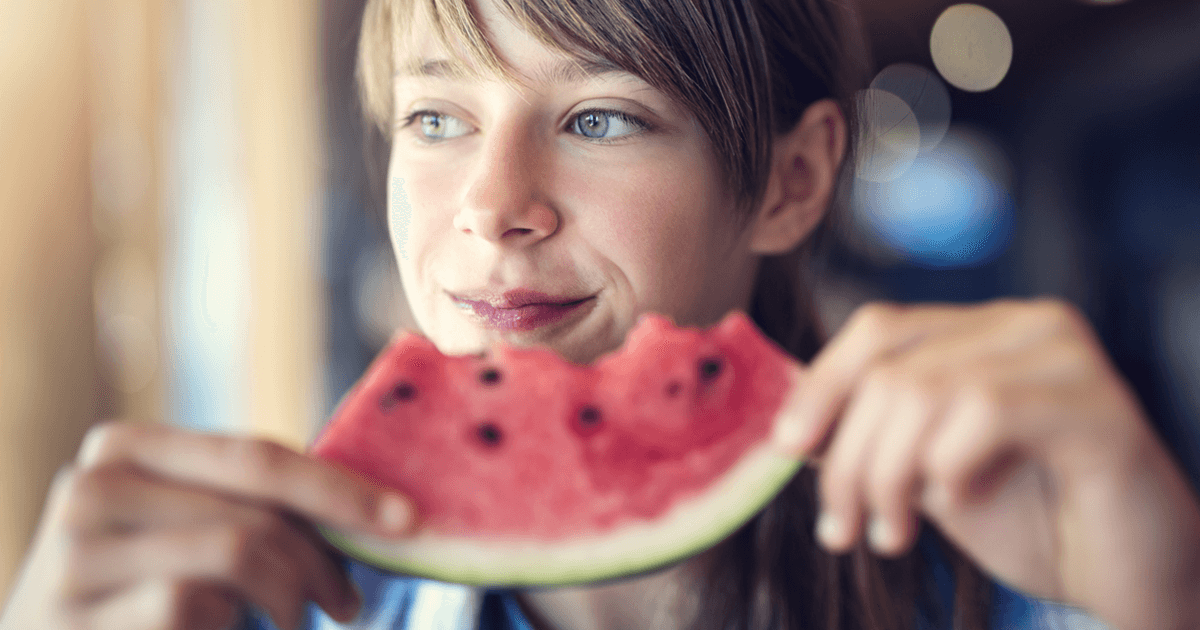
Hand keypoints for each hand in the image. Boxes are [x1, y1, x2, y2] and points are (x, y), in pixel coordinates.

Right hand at [1, 422, 413, 629]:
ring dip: (288, 596)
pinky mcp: (71, 619)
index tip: (408, 518)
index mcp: (125, 448)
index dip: (339, 487)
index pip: (256, 456)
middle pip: (255, 510)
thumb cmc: (133, 591)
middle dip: (322, 558)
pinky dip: (228, 626)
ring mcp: (73, 555)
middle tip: (349, 601)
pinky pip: (192, 606)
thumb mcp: (185, 529)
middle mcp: (91, 486)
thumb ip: (249, 504)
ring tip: (295, 621)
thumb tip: (374, 502)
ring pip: (236, 553)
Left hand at [778, 299, 1199, 629]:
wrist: (1127, 579)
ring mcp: (1064, 356)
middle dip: (847, 457)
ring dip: (887, 477)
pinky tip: (961, 503)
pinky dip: (950, 469)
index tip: (785, 447)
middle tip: (841, 525)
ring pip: (923, 392)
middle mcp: (1025, 325)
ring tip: (891, 533)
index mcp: (983, 330)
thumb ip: (873, 436)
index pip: (878, 329)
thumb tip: (790, 425)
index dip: (820, 386)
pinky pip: (984, 413)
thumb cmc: (1031, 521)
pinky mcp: (1096, 404)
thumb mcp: (926, 472)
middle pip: (890, 368)